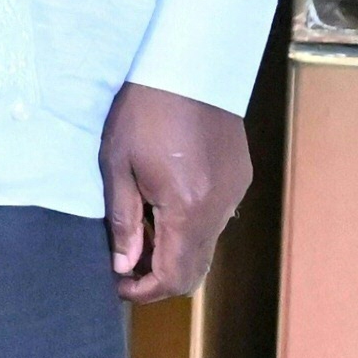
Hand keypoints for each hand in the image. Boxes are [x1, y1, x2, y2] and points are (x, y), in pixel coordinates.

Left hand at [101, 80, 251, 301]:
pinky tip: (161, 206)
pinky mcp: (240, 180)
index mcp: (187, 209)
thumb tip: (123, 263)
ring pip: (206, 245)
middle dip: (159, 277)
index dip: (144, 289)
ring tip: (137, 232)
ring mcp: (235, 195)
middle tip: (124, 267)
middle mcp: (219, 210)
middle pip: (196, 269)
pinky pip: (215, 219)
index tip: (118, 285)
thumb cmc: (143, 111)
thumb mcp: (117, 164)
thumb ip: (122, 219)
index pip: (175, 275)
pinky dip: (189, 227)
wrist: (189, 67)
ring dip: (174, 251)